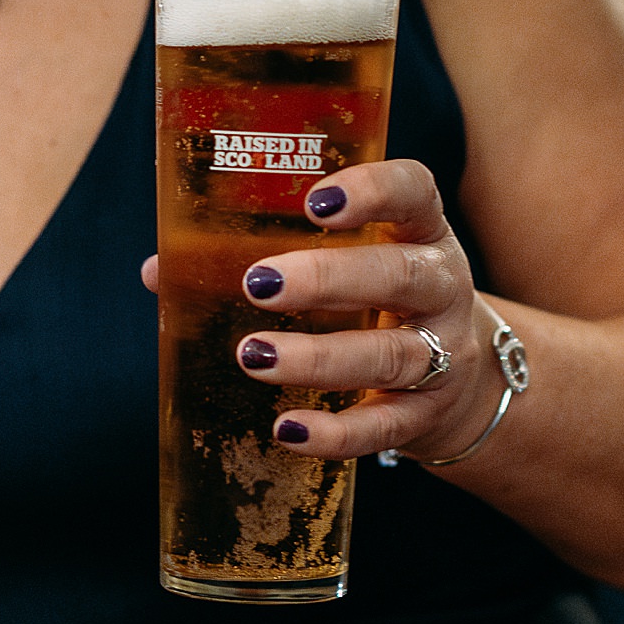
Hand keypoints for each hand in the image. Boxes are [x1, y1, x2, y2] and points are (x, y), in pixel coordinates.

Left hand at [141, 158, 504, 462]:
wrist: (464, 386)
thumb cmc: (375, 306)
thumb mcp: (345, 268)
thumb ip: (259, 257)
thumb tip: (159, 271)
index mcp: (420, 232)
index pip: (414, 191)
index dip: (374, 190)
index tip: (315, 200)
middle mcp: (443, 288)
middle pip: (401, 276)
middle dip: (329, 279)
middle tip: (259, 284)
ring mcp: (445, 354)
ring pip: (390, 356)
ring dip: (319, 358)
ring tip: (254, 355)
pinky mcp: (427, 415)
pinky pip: (384, 426)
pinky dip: (336, 433)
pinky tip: (288, 430)